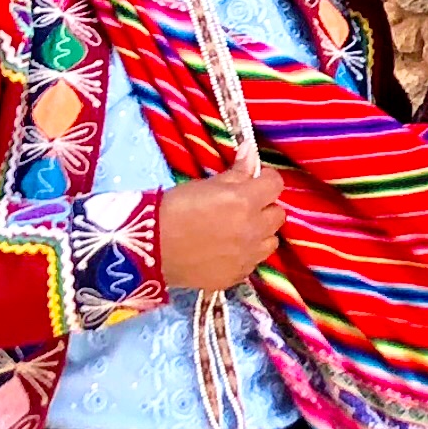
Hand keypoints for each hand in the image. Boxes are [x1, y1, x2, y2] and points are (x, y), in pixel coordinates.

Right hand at [159, 166, 284, 290]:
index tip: (254, 181)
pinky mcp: (237, 276)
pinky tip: (225, 251)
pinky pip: (253, 262)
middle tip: (243, 206)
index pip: (276, 184)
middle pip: (278, 214)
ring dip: (259, 233)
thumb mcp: (204, 185)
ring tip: (237, 231)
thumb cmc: (173, 209)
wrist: (149, 248)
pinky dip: (245, 255)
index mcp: (245, 201)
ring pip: (270, 241)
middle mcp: (253, 229)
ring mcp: (247, 256)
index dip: (266, 180)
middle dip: (264, 207)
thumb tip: (250, 153)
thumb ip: (235, 172)